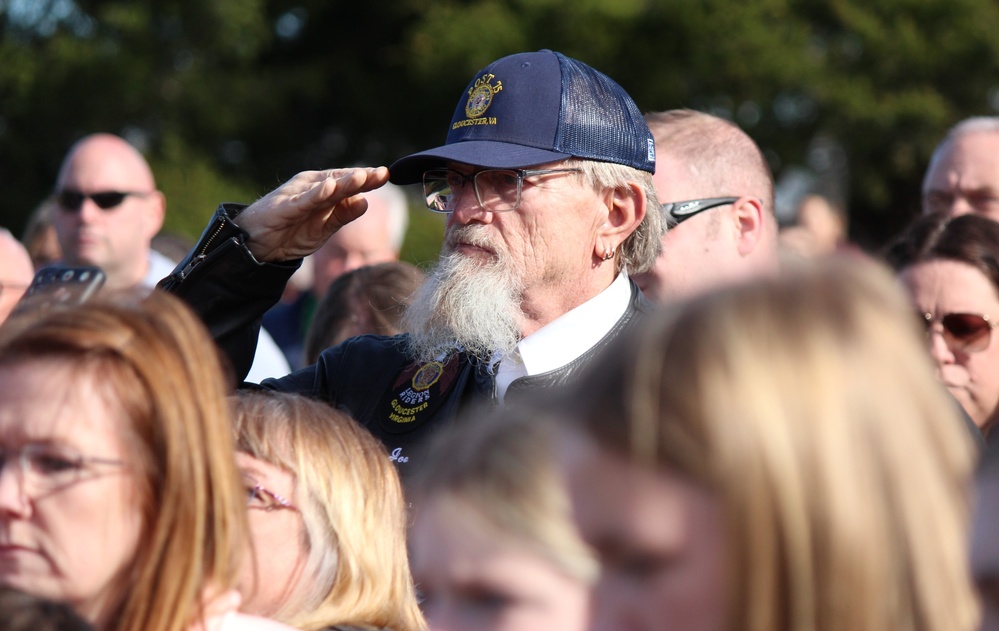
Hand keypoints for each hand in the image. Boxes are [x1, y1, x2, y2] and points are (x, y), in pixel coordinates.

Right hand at [234, 167, 390, 261]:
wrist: (255, 244)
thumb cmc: (289, 232)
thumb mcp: (323, 228)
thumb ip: (342, 215)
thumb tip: (365, 202)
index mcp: (321, 191)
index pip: (348, 183)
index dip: (367, 179)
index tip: (386, 175)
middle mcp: (310, 187)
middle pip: (340, 181)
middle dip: (361, 177)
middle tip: (382, 173)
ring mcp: (297, 195)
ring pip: (325, 188)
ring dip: (344, 182)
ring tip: (362, 176)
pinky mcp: (284, 206)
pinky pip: (303, 200)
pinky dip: (315, 194)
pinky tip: (329, 188)